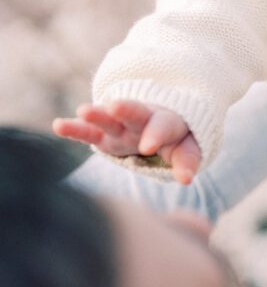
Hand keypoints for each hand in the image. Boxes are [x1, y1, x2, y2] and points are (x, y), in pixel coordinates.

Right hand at [53, 101, 200, 184]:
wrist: (160, 122)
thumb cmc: (176, 139)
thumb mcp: (186, 148)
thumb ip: (187, 160)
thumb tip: (186, 179)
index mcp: (167, 121)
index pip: (164, 127)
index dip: (157, 135)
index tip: (148, 147)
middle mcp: (142, 119)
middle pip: (135, 112)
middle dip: (126, 110)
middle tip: (116, 106)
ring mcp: (121, 126)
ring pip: (109, 118)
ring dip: (97, 115)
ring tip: (83, 110)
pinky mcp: (104, 135)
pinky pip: (89, 131)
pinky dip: (75, 129)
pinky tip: (58, 125)